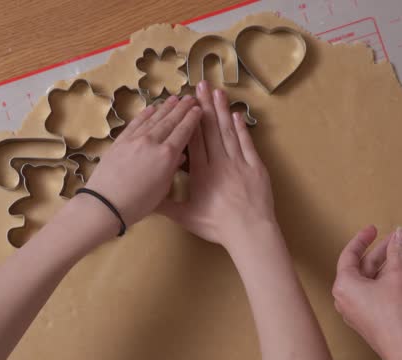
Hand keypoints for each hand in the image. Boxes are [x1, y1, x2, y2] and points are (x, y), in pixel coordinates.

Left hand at [83, 95, 201, 225]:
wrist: (105, 203)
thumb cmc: (138, 203)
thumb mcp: (162, 189)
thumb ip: (172, 169)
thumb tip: (180, 156)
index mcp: (167, 155)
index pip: (183, 131)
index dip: (192, 119)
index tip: (198, 109)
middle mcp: (152, 142)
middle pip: (170, 121)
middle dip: (182, 108)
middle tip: (190, 98)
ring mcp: (135, 139)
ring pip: (154, 119)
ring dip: (166, 107)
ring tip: (175, 98)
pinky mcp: (120, 140)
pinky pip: (136, 122)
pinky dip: (145, 114)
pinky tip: (152, 108)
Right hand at [159, 81, 275, 251]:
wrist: (250, 232)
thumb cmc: (217, 227)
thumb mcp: (186, 218)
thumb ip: (166, 206)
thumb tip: (146, 199)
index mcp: (201, 173)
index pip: (193, 140)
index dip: (189, 120)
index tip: (186, 103)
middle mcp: (219, 163)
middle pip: (210, 129)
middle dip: (204, 106)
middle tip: (200, 85)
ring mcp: (239, 163)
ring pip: (228, 132)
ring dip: (222, 110)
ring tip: (217, 91)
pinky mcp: (256, 168)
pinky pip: (247, 144)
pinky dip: (241, 129)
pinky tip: (236, 115)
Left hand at [331, 226, 401, 359]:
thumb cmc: (397, 314)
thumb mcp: (398, 276)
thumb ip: (397, 252)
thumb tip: (400, 234)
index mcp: (344, 285)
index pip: (349, 254)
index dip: (363, 239)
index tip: (374, 229)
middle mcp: (343, 297)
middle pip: (361, 267)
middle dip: (382, 252)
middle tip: (399, 240)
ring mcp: (353, 310)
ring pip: (368, 280)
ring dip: (386, 266)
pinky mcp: (364, 318)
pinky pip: (371, 293)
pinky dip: (384, 281)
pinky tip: (401, 273)